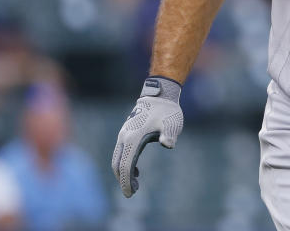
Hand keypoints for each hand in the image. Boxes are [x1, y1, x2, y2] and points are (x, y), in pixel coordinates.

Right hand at [111, 76, 183, 197]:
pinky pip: (121, 153)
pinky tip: (136, 171)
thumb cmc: (167, 111)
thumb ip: (169, 134)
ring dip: (123, 173)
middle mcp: (124, 137)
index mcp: (133, 138)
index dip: (126, 181)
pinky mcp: (126, 133)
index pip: (125, 165)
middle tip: (132, 193)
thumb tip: (168, 143)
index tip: (131, 194)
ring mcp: (124, 134)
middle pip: (117, 164)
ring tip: (135, 185)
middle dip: (123, 180)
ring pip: (117, 159)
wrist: (160, 95)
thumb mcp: (172, 123)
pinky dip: (124, 164)